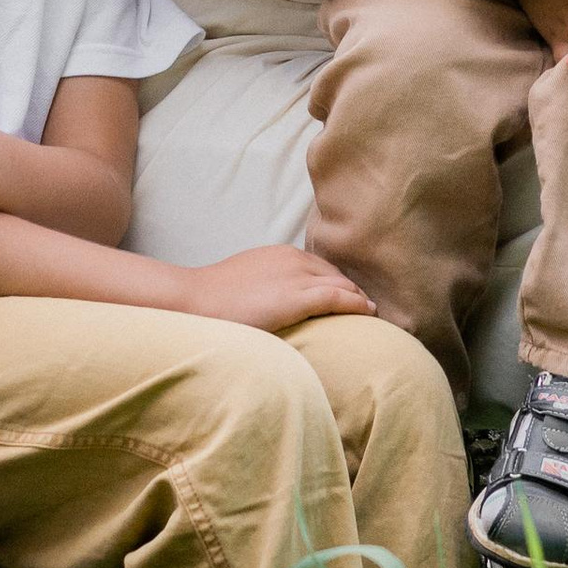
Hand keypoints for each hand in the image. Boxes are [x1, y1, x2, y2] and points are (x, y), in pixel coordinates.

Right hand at [176, 245, 375, 332]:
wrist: (194, 298)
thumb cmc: (213, 298)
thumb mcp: (246, 283)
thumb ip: (265, 287)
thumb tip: (272, 303)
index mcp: (281, 254)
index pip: (321, 267)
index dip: (338, 283)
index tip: (350, 298)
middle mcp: (294, 259)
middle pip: (336, 274)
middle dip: (353, 290)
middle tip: (368, 307)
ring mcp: (297, 276)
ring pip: (342, 284)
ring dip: (359, 298)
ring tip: (373, 312)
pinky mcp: (297, 297)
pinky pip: (338, 298)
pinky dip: (357, 305)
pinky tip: (369, 313)